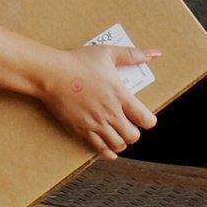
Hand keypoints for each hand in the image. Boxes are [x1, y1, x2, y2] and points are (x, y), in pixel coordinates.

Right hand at [37, 45, 160, 158]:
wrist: (51, 74)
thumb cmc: (78, 62)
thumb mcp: (108, 53)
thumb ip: (133, 55)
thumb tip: (155, 53)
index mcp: (120, 95)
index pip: (145, 119)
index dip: (149, 121)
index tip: (146, 118)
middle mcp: (111, 113)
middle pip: (133, 136)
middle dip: (134, 133)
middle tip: (130, 127)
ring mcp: (96, 123)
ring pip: (118, 144)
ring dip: (122, 143)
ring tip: (120, 136)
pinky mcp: (81, 129)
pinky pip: (99, 148)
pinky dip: (108, 152)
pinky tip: (111, 152)